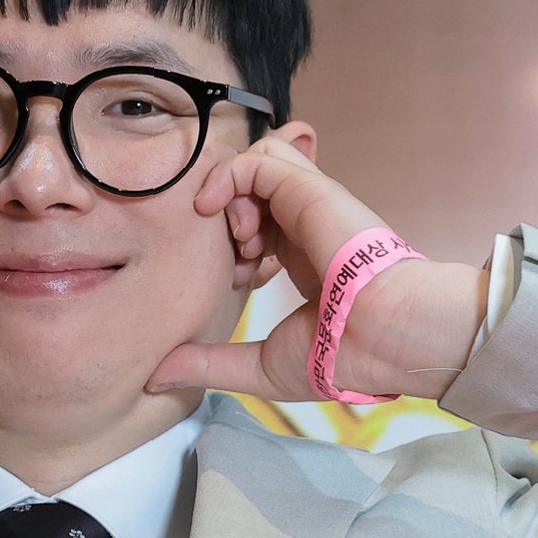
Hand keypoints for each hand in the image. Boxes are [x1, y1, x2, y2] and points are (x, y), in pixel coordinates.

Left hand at [146, 136, 487, 401]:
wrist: (381, 339)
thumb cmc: (337, 357)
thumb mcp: (258, 366)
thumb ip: (207, 365)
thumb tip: (156, 380)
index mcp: (302, 257)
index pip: (255, 225)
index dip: (229, 248)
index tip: (235, 282)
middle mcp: (304, 225)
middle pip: (251, 191)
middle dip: (225, 219)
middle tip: (234, 259)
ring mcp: (307, 203)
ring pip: (255, 164)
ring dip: (230, 195)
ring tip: (238, 238)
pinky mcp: (307, 189)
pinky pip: (259, 157)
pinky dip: (230, 177)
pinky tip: (219, 210)